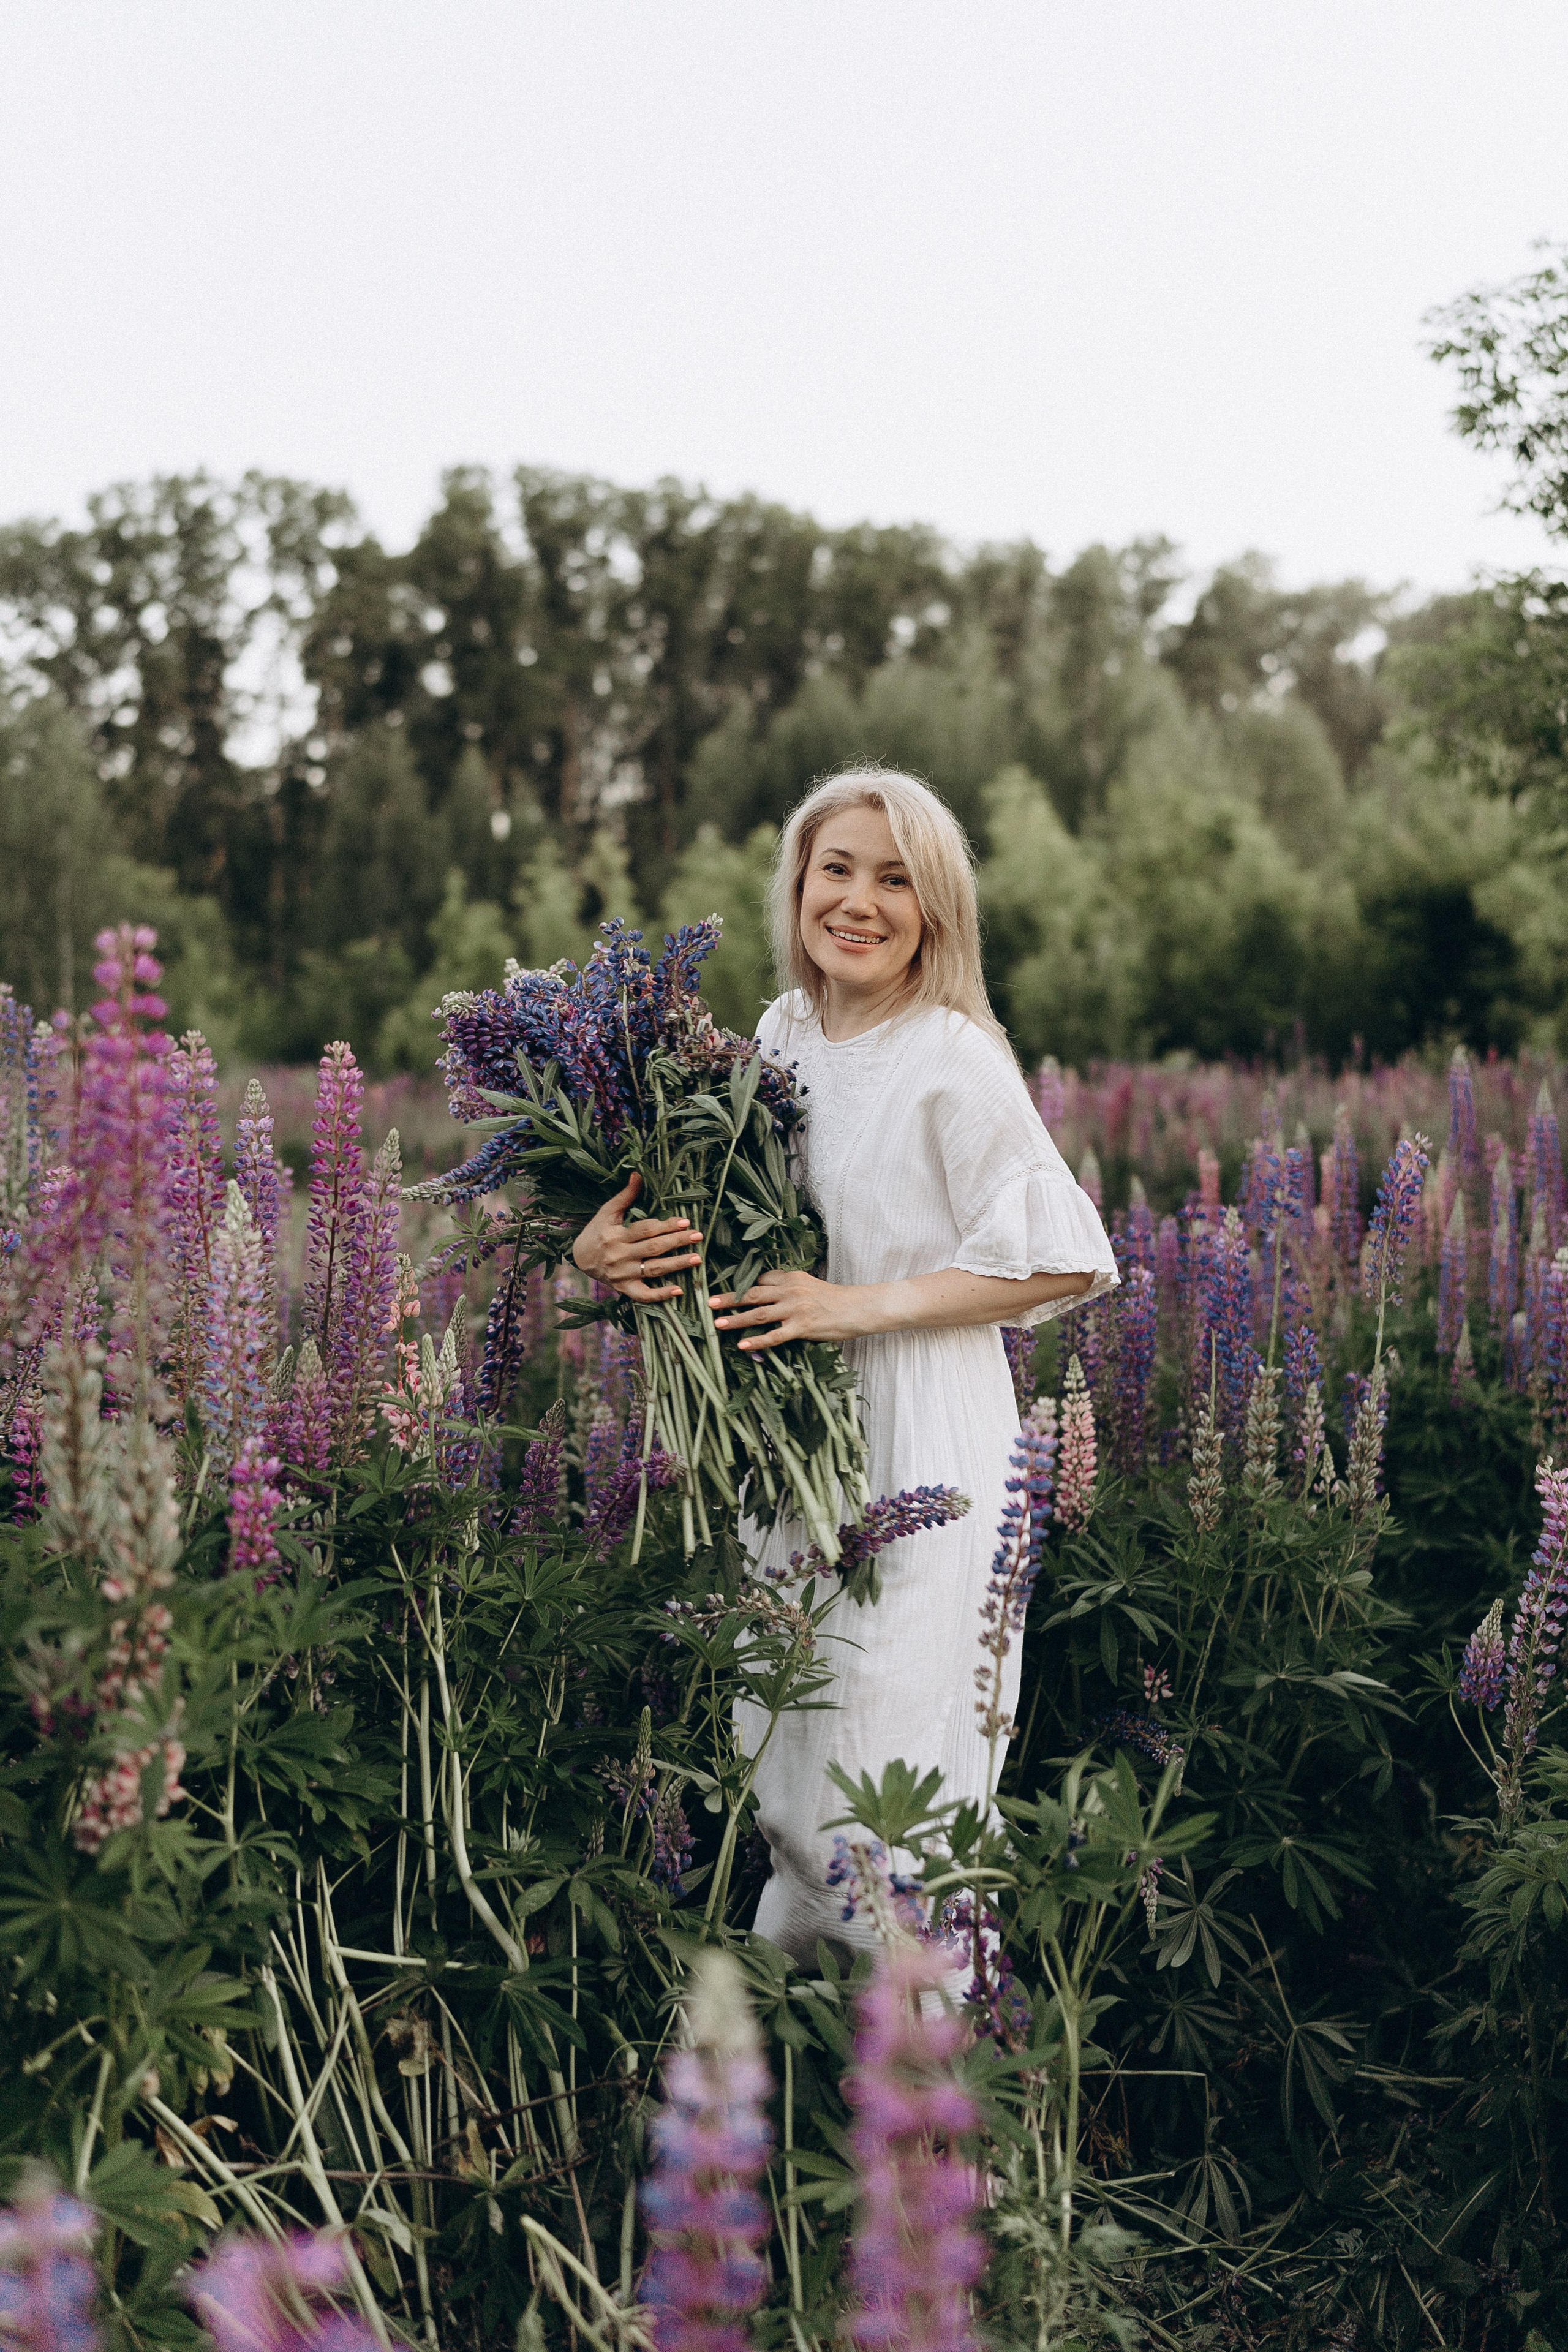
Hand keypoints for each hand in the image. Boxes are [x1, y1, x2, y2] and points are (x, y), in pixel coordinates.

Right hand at [572, 1173, 703, 1302]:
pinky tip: (679, 1290)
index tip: (685, 1221)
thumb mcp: (608, 1211)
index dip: (666, 1225)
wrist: (580, 1258)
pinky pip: (644, 1295)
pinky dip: (660, 1295)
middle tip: (698, 1236)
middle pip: (653, 1249)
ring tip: (696, 1259)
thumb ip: (626, 1195)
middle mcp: (618, 1256)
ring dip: (676, 1265)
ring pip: (653, 1270)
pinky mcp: (624, 1289)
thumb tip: (638, 1173)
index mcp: (615, 1235)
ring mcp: (622, 1275)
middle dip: (677, 1242)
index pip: (645, 1230)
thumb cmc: (597, 1231)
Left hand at [708, 1267, 865, 1351]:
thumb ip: (788, 1287)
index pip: (761, 1279)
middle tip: (709, 1302)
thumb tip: (767, 1293)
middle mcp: (790, 1290)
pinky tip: (743, 1345)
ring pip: (759, 1314)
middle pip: (753, 1293)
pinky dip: (757, 1341)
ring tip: (717, 1323)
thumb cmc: (834, 1299)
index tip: (724, 1289)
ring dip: (736, 1319)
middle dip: (729, 1298)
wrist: (858, 1308)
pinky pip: (775, 1336)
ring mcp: (795, 1309)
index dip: (741, 1285)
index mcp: (791, 1277)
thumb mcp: (809, 1285)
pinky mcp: (802, 1327)